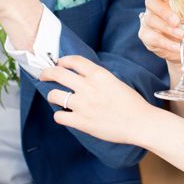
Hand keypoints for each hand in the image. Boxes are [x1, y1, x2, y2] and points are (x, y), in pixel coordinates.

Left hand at [41, 55, 156, 145]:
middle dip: (46, 73)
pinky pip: (59, 116)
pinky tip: (65, 115)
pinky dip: (59, 115)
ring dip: (52, 95)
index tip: (59, 63)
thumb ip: (98, 78)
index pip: (74, 61)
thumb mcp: (115, 81)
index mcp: (99, 75)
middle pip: (58, 73)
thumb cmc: (131, 103)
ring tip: (55, 97)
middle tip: (43, 76)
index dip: (63, 60)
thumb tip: (82, 77)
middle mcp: (88, 87)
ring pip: (54, 94)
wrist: (140, 123)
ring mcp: (83, 105)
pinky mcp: (81, 121)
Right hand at [139, 0, 183, 62]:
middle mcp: (154, 6)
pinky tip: (176, 46)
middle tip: (177, 21)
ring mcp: (148, 20)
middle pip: (152, 2)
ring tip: (181, 35)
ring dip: (167, 28)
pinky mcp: (146, 35)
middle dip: (164, 12)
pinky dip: (165, 43)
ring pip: (151, 20)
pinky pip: (152, 37)